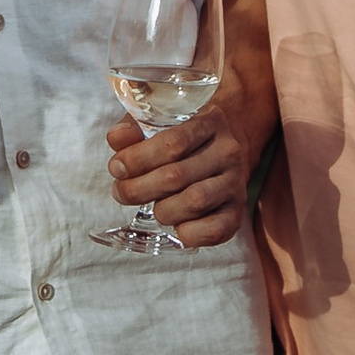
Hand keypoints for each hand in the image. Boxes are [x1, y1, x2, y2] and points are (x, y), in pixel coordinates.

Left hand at [105, 103, 249, 246]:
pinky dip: (189, 233)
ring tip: (153, 207)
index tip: (117, 168)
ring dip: (162, 210)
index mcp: (209, 122)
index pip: (172, 143)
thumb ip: (134, 128)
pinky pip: (215, 230)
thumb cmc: (185, 138)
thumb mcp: (161, 122)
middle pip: (177, 175)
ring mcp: (235, 183)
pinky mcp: (238, 212)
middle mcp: (227, 152)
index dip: (137, 159)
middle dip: (138, 188)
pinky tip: (177, 224)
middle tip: (121, 192)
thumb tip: (115, 139)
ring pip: (194, 201)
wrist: (229, 149)